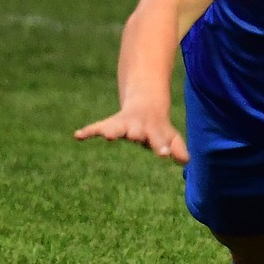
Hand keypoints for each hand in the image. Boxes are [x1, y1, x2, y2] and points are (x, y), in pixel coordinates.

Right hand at [74, 107, 188, 162]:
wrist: (145, 102)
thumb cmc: (159, 126)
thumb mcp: (170, 136)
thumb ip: (177, 148)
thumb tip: (186, 162)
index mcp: (154, 130)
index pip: (158, 139)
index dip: (161, 146)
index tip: (164, 154)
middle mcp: (138, 126)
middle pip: (136, 131)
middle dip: (136, 134)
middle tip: (135, 136)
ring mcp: (122, 124)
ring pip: (116, 127)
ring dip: (112, 131)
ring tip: (108, 135)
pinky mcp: (108, 124)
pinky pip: (96, 127)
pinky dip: (87, 131)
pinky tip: (77, 135)